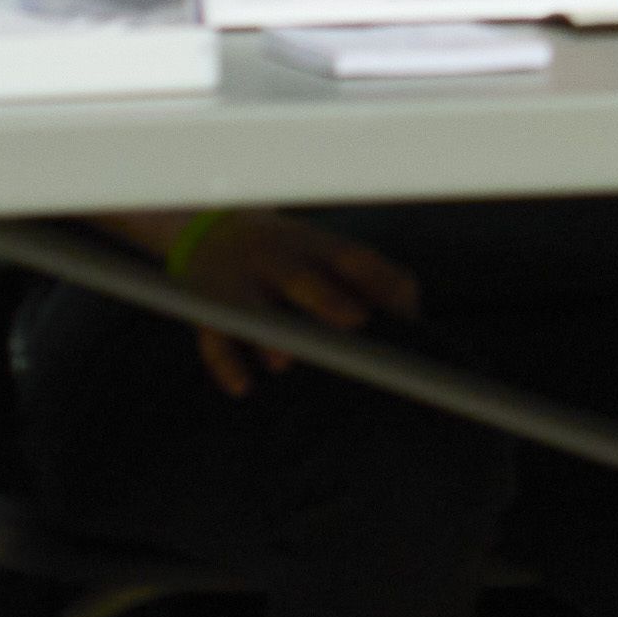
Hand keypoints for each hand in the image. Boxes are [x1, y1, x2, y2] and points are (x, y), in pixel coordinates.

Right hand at [133, 206, 415, 400]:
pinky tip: (242, 387)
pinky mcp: (207, 309)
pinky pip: (212, 337)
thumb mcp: (324, 253)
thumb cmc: (288, 255)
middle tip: (354, 320)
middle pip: (300, 277)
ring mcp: (238, 282)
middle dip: (325, 298)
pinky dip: (225, 364)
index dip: (377, 280)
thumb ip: (369, 280)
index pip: (350, 259)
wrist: (209, 229)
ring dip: (267, 335)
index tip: (403, 310)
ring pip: (250, 306)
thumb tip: (410, 318)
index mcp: (313, 246)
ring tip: (283, 361)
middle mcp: (276, 259)